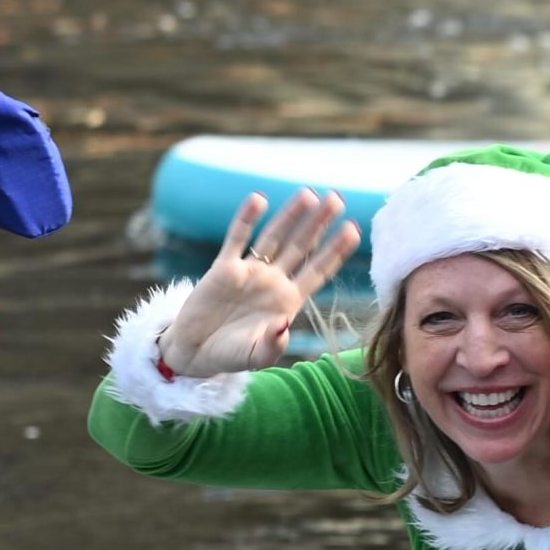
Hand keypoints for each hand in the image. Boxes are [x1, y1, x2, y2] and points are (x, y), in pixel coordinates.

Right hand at [159, 188, 359, 376]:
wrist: (195, 352)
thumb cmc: (231, 356)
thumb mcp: (256, 356)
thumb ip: (273, 345)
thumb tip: (284, 326)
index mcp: (289, 301)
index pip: (318, 270)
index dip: (335, 251)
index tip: (354, 230)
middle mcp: (274, 282)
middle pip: (302, 247)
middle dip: (320, 224)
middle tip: (338, 199)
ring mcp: (250, 272)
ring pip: (275, 237)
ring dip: (291, 215)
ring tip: (309, 193)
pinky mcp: (224, 268)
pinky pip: (237, 238)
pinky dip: (247, 219)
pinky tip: (260, 199)